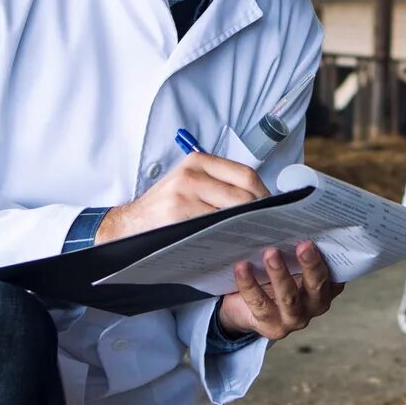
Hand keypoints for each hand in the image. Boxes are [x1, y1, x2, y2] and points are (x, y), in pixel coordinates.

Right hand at [97, 152, 266, 243]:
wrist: (132, 223)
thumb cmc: (167, 206)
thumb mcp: (190, 182)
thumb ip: (220, 183)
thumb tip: (261, 198)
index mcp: (198, 161)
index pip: (246, 174)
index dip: (264, 193)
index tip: (273, 209)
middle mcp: (191, 174)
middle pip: (243, 194)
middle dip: (260, 214)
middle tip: (268, 227)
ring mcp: (184, 195)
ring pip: (232, 213)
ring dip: (247, 227)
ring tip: (254, 236)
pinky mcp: (178, 216)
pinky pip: (215, 228)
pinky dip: (228, 237)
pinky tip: (233, 243)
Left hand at [217, 242, 339, 340]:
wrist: (245, 308)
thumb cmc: (273, 277)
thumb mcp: (291, 262)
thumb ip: (298, 248)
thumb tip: (294, 215)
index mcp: (326, 286)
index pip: (335, 271)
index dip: (331, 255)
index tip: (324, 236)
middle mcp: (315, 305)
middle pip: (317, 285)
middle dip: (311, 265)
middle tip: (304, 244)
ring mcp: (294, 319)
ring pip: (289, 298)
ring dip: (280, 274)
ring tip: (271, 253)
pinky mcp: (270, 326)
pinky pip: (259, 303)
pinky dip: (249, 284)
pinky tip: (242, 266)